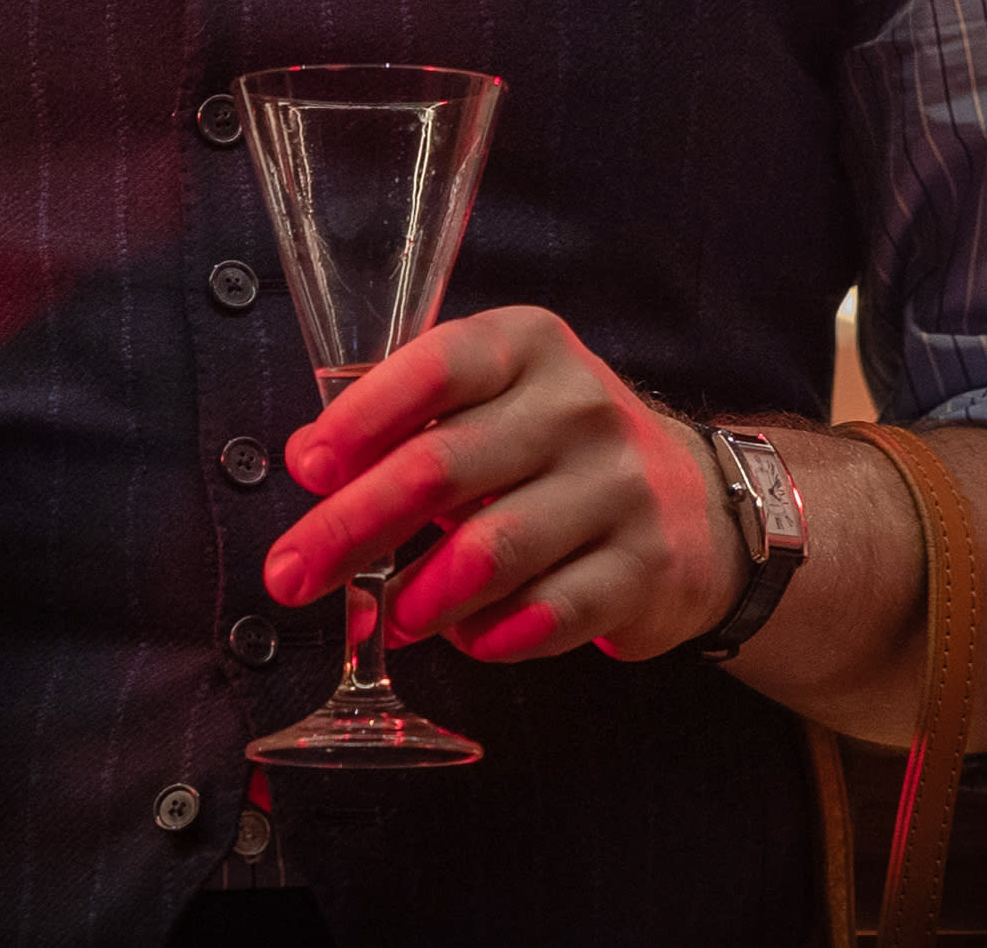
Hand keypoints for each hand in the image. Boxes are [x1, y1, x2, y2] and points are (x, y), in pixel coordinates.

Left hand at [265, 306, 740, 664]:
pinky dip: (495, 635)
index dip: (362, 419)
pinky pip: (550, 612)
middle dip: (352, 528)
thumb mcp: (490, 403)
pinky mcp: (644, 567)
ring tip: (389, 620)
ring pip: (495, 549)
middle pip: (443, 468)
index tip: (305, 469)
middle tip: (292, 575)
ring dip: (422, 595)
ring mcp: (619, 486)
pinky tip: (468, 640)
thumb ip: (403, 423)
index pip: (435, 368)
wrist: (694, 505)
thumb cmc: (552, 450)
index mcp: (527, 346)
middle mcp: (577, 406)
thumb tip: (306, 462)